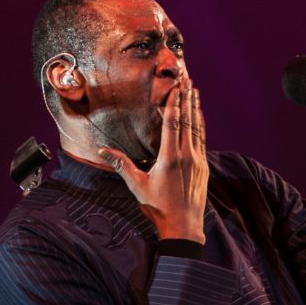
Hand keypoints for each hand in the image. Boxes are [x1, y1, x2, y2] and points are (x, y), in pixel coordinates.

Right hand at [98, 78, 208, 242]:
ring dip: (196, 107)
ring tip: (195, 89)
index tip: (175, 86)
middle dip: (187, 97)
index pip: (173, 123)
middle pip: (188, 120)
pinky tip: (199, 115)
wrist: (184, 226)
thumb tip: (101, 150)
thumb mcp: (137, 185)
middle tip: (187, 78)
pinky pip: (202, 139)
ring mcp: (198, 160)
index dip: (174, 103)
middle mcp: (187, 156)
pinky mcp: (204, 167)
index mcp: (170, 158)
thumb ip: (121, 165)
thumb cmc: (158, 208)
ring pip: (198, 128)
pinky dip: (200, 124)